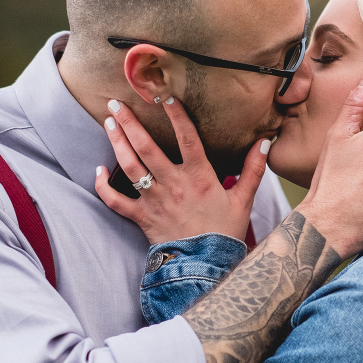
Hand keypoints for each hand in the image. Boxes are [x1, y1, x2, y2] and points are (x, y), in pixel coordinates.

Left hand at [95, 97, 269, 243]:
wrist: (206, 266)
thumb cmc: (225, 232)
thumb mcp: (244, 199)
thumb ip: (253, 169)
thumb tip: (265, 141)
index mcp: (200, 177)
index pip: (187, 138)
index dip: (176, 116)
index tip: (165, 96)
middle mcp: (174, 185)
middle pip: (147, 148)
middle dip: (130, 123)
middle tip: (114, 104)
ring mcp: (155, 201)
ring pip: (130, 167)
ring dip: (117, 144)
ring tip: (108, 124)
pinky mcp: (142, 217)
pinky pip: (116, 201)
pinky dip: (103, 187)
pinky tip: (98, 170)